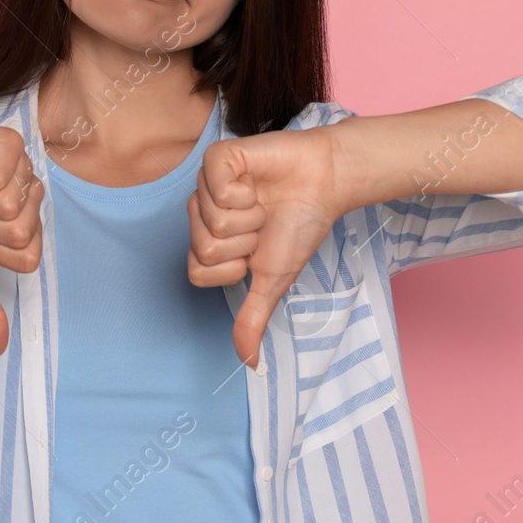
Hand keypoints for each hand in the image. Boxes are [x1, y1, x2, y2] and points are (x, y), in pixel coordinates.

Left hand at [186, 127, 347, 368]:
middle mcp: (200, 212)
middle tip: (261, 224)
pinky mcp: (218, 159)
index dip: (233, 268)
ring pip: (213, 221)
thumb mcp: (273, 280)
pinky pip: (219, 189)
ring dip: (251, 217)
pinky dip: (247, 192)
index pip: (197, 271)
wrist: (325, 186)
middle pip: (204, 248)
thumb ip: (253, 318)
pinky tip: (257, 184)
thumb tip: (248, 363)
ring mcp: (205, 184)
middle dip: (245, 243)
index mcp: (207, 240)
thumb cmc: (298, 227)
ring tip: (263, 203)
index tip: (254, 251)